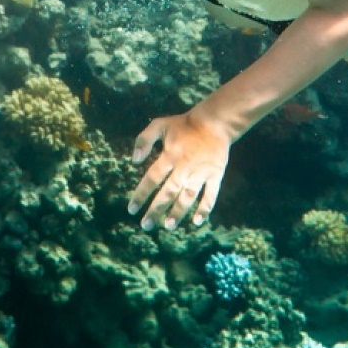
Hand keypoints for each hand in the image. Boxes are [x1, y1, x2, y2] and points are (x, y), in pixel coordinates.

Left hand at [127, 111, 231, 229]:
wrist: (214, 122)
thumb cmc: (184, 125)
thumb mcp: (159, 124)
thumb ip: (144, 140)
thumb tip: (133, 160)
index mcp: (169, 156)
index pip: (152, 179)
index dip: (141, 195)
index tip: (132, 209)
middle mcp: (184, 167)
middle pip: (168, 192)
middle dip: (156, 210)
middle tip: (146, 225)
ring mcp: (200, 173)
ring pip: (188, 197)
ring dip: (178, 212)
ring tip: (168, 225)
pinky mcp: (215, 175)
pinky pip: (210, 195)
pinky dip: (204, 209)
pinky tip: (197, 221)